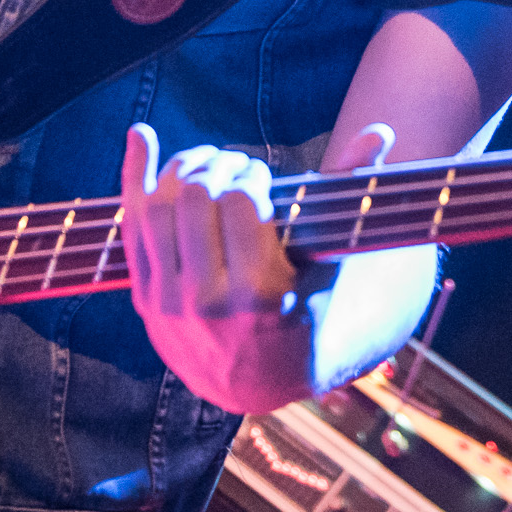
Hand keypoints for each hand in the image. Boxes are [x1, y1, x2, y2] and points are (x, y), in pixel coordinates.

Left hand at [121, 121, 393, 413]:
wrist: (258, 379)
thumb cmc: (304, 306)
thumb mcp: (329, 263)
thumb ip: (352, 195)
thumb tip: (380, 133)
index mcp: (261, 294)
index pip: (242, 202)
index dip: (251, 175)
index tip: (261, 176)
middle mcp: (210, 303)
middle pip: (195, 198)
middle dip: (217, 166)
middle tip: (233, 164)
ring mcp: (170, 304)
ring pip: (156, 209)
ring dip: (180, 169)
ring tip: (205, 163)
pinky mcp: (144, 300)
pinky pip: (131, 229)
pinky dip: (133, 178)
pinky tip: (141, 138)